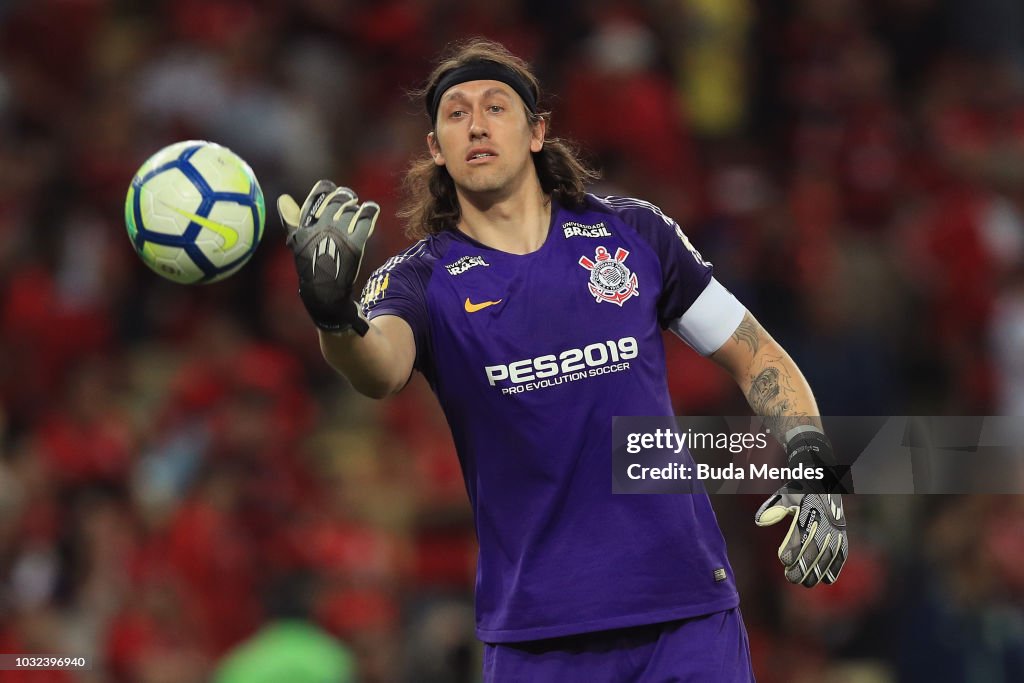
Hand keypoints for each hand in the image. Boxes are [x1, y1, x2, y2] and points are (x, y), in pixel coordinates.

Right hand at [278, 180, 379, 334]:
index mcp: (305, 225)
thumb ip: (291, 220)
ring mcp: (338, 235)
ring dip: (357, 206)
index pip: (317, 196)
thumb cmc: (310, 266)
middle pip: (338, 200)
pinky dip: (370, 211)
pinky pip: (365, 220)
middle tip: (349, 198)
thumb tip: (283, 199)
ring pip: (352, 209)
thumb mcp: (297, 244)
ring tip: (361, 207)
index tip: (332, 189)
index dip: (326, 188)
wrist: (325, 292)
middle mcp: (321, 227)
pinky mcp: (354, 244)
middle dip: (345, 196)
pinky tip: (372, 210)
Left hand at [755, 487, 847, 586]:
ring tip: (806, 583)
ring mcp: (835, 529)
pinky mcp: (843, 535)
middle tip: (791, 579)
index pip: (800, 536)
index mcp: (808, 511)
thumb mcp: (785, 495)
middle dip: (804, 567)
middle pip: (814, 549)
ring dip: (818, 571)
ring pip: (828, 555)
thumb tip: (759, 522)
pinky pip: (841, 554)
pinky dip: (836, 567)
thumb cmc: (800, 493)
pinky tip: (827, 580)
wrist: (826, 484)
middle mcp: (824, 522)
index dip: (792, 550)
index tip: (783, 560)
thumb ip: (773, 508)